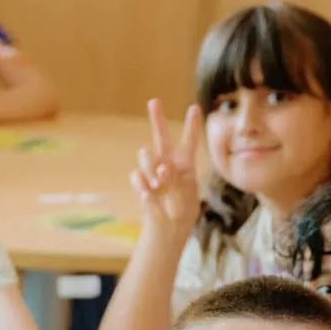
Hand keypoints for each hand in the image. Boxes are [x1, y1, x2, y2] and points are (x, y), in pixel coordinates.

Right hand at [131, 99, 203, 233]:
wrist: (168, 228)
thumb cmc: (183, 210)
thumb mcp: (185, 193)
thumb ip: (174, 178)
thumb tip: (160, 167)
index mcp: (185, 164)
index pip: (189, 141)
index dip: (191, 125)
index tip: (195, 107)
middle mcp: (168, 163)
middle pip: (161, 137)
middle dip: (157, 118)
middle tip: (153, 101)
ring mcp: (152, 172)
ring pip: (145, 155)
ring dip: (150, 165)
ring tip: (159, 181)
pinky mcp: (141, 182)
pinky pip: (136, 175)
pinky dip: (142, 185)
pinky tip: (149, 195)